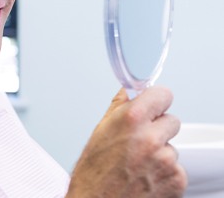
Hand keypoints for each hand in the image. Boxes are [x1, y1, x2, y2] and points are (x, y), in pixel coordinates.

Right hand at [65, 86, 186, 197]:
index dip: (155, 100)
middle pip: (171, 120)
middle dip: (158, 127)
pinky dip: (164, 172)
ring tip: (137, 163)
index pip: (162, 94)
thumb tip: (130, 90)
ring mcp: (166, 160)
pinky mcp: (177, 180)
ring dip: (160, 152)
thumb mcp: (100, 130)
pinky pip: (176, 168)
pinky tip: (145, 177)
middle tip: (140, 140)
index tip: (152, 104)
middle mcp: (151, 138)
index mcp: (132, 120)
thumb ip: (119, 106)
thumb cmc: (93, 172)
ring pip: (172, 146)